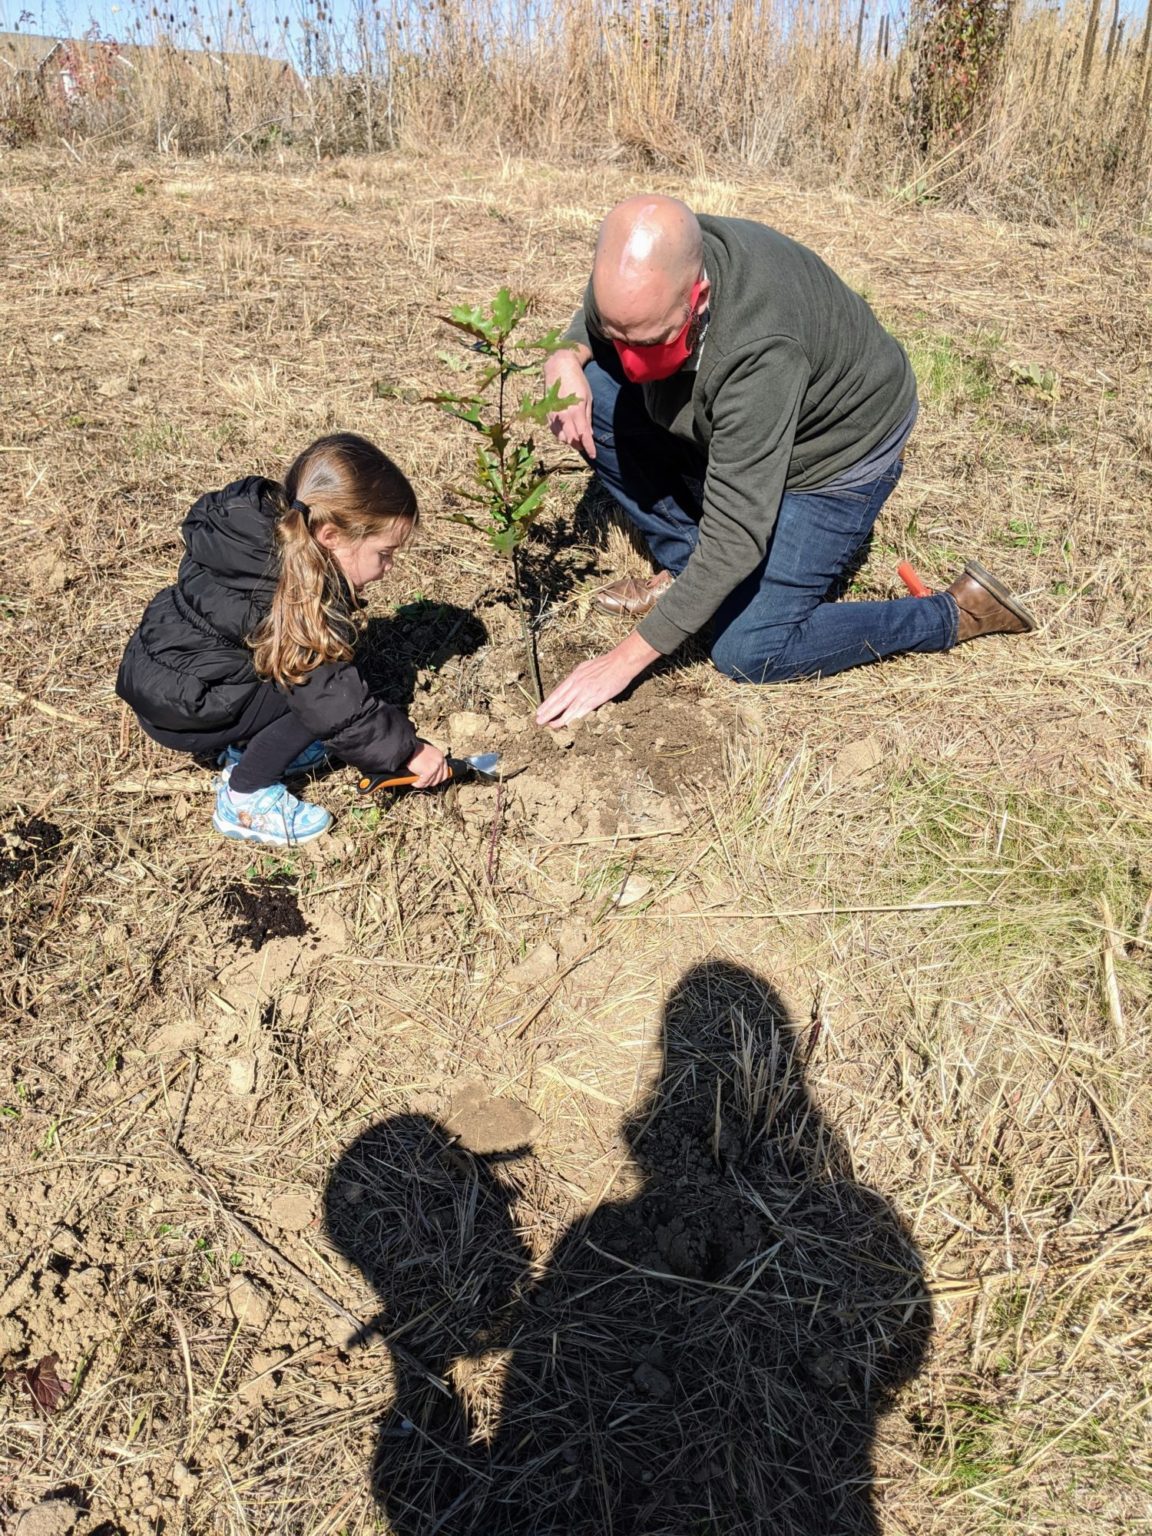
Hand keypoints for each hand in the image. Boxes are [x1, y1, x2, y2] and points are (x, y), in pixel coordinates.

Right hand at [406, 740, 450, 788]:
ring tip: (418, 782)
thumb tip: (433, 773)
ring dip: (424, 784)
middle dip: (431, 783)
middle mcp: (440, 762)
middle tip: (424, 782)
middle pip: (439, 779)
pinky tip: (414, 782)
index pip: (445, 773)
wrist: (408, 748)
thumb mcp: (429, 753)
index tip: (433, 781)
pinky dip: (418, 784)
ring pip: (431, 782)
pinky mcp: (429, 772)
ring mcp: (435, 767)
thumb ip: (433, 761)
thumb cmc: (415, 751)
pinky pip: (424, 782)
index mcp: (441, 756)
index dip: (439, 779)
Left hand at [535, 631, 659, 727]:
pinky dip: (573, 718)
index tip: (540, 710)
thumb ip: (578, 677)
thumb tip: (571, 684)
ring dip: (558, 718)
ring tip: (549, 725)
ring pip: (568, 708)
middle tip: (538, 721)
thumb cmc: (606, 664)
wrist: (621, 662)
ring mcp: (586, 692)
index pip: (558, 692)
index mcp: (575, 676)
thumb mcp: (586, 667)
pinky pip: (582, 711)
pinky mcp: (596, 698)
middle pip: (559, 701)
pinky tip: (566, 725)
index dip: (548, 703)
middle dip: (548, 712)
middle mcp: (577, 684)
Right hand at [545, 346, 594, 458]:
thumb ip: (587, 419)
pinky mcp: (546, 414)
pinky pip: (554, 430)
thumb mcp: (587, 399)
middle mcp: (563, 415)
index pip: (583, 436)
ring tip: (576, 438)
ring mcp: (553, 415)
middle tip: (585, 446)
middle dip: (579, 445)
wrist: (559, 367)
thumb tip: (589, 434)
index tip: (593, 455)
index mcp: (576, 411)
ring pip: (561, 437)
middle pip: (571, 440)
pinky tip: (566, 431)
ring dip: (570, 440)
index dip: (589, 447)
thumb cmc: (577, 381)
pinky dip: (561, 434)